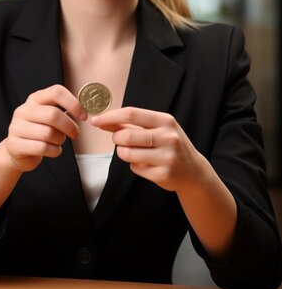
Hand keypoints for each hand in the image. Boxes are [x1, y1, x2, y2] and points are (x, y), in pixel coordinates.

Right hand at [4, 84, 86, 172]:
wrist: (18, 152)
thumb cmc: (39, 131)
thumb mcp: (47, 116)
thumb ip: (62, 110)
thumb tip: (83, 111)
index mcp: (34, 99)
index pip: (56, 92)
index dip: (73, 103)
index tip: (83, 116)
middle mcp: (23, 110)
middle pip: (53, 114)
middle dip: (69, 126)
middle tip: (75, 134)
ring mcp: (16, 127)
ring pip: (49, 133)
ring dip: (60, 140)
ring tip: (59, 141)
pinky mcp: (15, 145)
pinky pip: (43, 148)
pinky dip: (54, 151)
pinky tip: (53, 150)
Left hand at [91, 107, 205, 192]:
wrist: (193, 171)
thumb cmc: (169, 145)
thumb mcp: (157, 128)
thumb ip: (132, 124)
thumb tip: (103, 120)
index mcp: (165, 120)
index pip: (131, 114)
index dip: (110, 117)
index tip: (95, 120)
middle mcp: (168, 137)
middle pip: (126, 136)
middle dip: (116, 139)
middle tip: (119, 140)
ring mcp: (167, 157)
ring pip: (127, 154)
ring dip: (123, 153)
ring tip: (133, 152)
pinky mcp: (163, 174)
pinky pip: (135, 168)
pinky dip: (134, 165)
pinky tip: (146, 164)